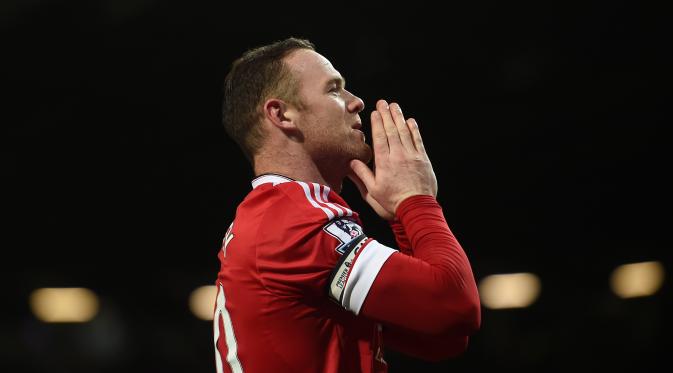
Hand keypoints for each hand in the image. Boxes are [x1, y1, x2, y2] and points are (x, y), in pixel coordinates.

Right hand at [349, 100, 436, 218]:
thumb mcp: (372, 192)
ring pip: (404, 132)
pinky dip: (414, 129)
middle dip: (386, 115)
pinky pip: (417, 140)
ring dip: (399, 118)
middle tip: (383, 103)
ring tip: (394, 106)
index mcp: (383, 163)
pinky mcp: (422, 159)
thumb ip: (362, 175)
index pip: (379, 138)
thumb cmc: (392, 203)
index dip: (377, 123)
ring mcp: (411, 156)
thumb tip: (352, 162)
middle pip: (391, 131)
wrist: (416, 208)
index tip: (375, 113)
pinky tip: (410, 121)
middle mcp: (397, 155)